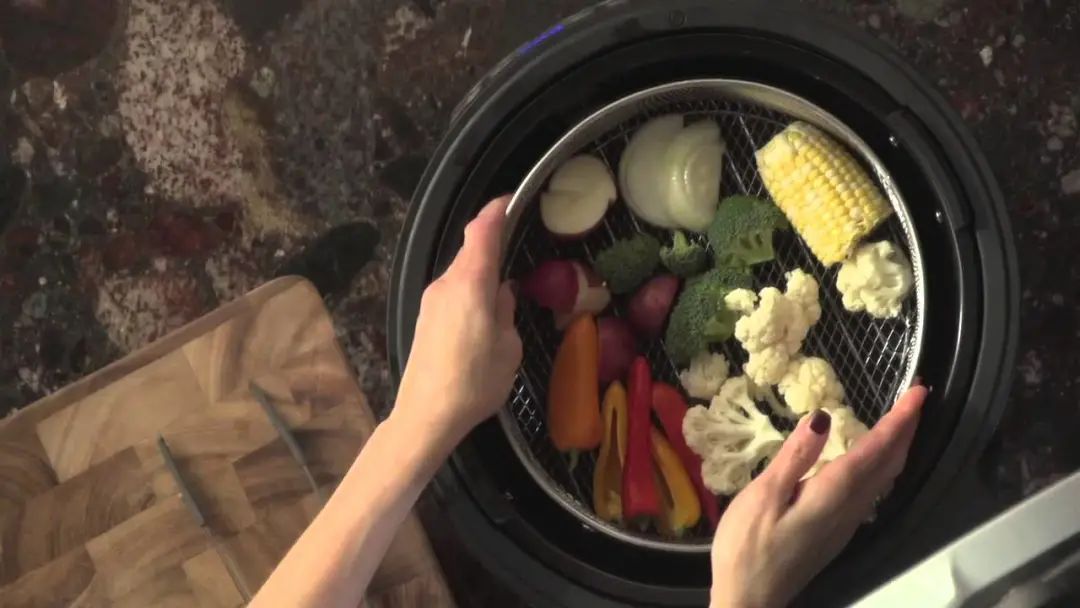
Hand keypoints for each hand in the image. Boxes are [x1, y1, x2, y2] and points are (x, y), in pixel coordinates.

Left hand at [393, 196, 521, 446]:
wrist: (426, 414)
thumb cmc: (474, 382)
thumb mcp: (507, 348)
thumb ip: (506, 312)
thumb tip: (502, 294)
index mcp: (470, 283)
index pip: (481, 230)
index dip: (497, 210)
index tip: (512, 200)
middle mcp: (446, 283)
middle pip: (471, 250)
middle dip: (494, 244)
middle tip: (519, 247)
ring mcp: (432, 300)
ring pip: (462, 272)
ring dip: (482, 273)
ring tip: (506, 289)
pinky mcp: (425, 317)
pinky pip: (453, 291)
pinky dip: (471, 291)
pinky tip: (485, 314)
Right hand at [710, 384, 928, 606]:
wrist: (749, 599)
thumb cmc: (748, 548)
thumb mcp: (763, 496)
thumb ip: (796, 456)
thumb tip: (823, 417)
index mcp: (832, 495)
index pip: (875, 450)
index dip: (899, 420)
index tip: (919, 392)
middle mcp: (848, 509)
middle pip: (889, 465)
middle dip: (906, 430)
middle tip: (916, 398)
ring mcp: (845, 524)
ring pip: (884, 480)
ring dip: (896, 448)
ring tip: (900, 422)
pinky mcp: (835, 532)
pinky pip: (870, 491)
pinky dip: (880, 466)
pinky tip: (869, 460)